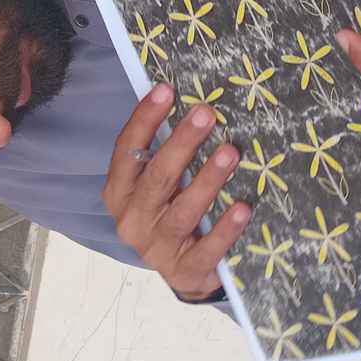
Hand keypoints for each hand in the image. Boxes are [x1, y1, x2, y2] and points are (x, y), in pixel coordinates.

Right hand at [103, 84, 251, 299]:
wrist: (182, 271)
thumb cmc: (169, 212)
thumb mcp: (157, 185)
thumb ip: (163, 152)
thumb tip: (188, 103)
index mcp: (119, 192)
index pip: (126, 150)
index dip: (145, 120)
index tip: (166, 89)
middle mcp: (132, 219)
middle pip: (157, 177)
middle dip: (182, 143)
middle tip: (206, 113)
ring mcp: (157, 248)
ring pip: (182, 211)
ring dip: (207, 180)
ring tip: (230, 152)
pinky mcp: (185, 271)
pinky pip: (207, 248)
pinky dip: (225, 228)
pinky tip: (242, 207)